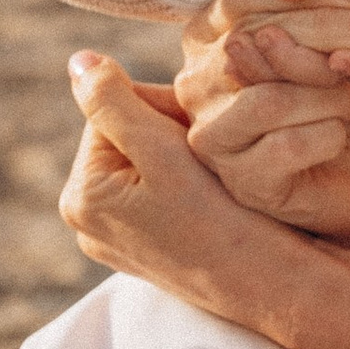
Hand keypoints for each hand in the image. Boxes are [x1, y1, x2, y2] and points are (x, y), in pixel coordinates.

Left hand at [60, 56, 218, 267]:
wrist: (272, 288)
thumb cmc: (222, 220)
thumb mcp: (163, 151)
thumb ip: (114, 102)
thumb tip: (77, 60)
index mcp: (82, 197)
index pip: (113, 112)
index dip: (162, 107)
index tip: (202, 127)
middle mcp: (91, 222)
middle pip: (129, 137)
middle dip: (171, 131)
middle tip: (214, 150)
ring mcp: (119, 238)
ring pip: (150, 161)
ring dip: (184, 152)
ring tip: (219, 174)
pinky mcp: (150, 248)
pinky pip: (164, 191)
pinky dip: (190, 181)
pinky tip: (217, 194)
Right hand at [176, 0, 349, 247]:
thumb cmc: (346, 80)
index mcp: (219, 21)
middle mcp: (200, 70)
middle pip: (256, 37)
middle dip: (333, 30)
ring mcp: (211, 125)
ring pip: (269, 98)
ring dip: (327, 93)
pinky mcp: (236, 176)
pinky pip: (284, 147)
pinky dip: (327, 134)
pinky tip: (338, 131)